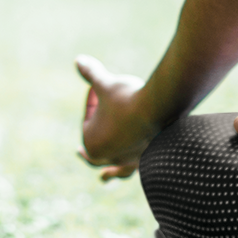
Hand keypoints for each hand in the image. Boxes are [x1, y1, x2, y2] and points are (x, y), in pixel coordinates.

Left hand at [76, 55, 158, 180]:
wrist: (160, 109)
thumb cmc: (128, 98)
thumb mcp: (107, 84)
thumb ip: (92, 74)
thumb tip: (78, 60)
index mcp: (91, 142)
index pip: (88, 120)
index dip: (93, 100)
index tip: (99, 86)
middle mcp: (108, 156)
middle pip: (97, 148)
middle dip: (90, 146)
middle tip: (78, 153)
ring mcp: (128, 160)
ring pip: (116, 168)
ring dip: (110, 172)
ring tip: (105, 177)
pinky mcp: (147, 159)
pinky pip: (137, 167)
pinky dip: (134, 168)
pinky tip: (138, 169)